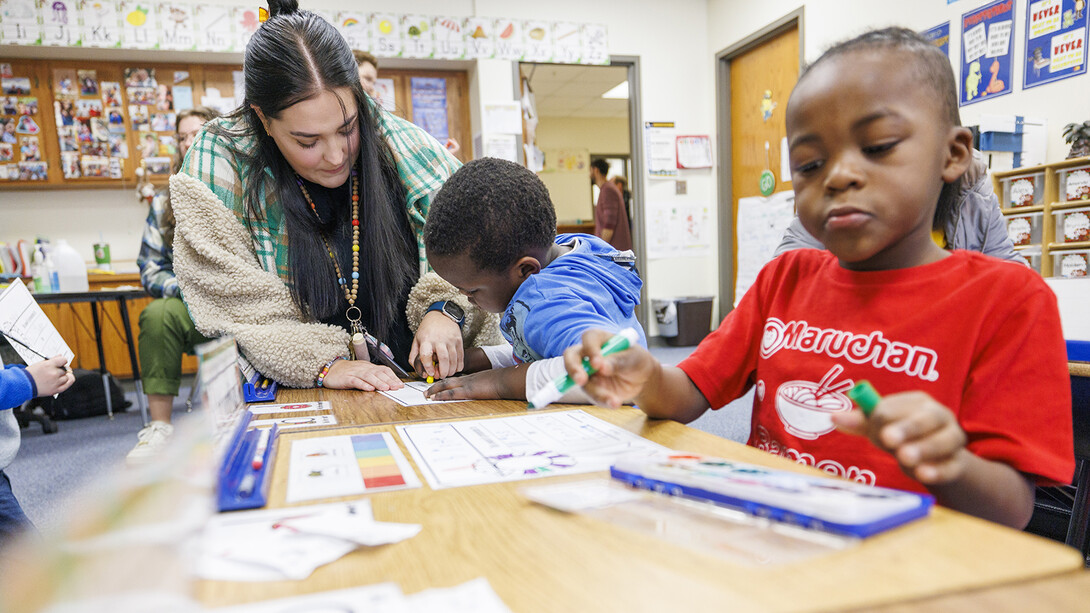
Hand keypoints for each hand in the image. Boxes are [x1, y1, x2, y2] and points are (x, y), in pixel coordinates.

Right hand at [27, 355, 74, 396]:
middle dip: (61, 370)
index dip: (62, 361)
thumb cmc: (30, 374)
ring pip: (67, 377)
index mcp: (49, 365)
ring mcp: (55, 382)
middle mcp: (53, 373)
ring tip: (56, 377)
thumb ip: (52, 359)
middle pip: (65, 369)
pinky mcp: (55, 390)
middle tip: (55, 371)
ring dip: (63, 377)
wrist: (23, 385)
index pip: (64, 360)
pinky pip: (67, 385)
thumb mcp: (40, 363)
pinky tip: (65, 380)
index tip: (61, 363)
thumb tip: (61, 356)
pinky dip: (68, 382)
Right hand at [321, 359, 403, 391]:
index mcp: (369, 367)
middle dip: (389, 380)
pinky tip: (369, 389)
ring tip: (386, 388)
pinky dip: (363, 384)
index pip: (384, 370)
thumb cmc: (348, 372)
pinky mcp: (346, 378)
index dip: (393, 377)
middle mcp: (363, 368)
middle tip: (397, 387)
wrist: (330, 369)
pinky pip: (355, 381)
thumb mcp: (363, 373)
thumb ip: (374, 377)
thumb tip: (389, 384)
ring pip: (368, 376)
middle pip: (378, 373)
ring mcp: (355, 373)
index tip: (400, 385)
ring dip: (378, 382)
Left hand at [409, 311, 463, 379]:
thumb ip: (414, 356)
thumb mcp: (417, 340)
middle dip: (443, 371)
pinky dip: (459, 365)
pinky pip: (461, 356)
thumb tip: (419, 370)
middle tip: (441, 376)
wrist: (441, 315)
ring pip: (453, 359)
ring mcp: (450, 340)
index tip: (430, 373)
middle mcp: (439, 339)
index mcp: (426, 340)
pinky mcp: (458, 340)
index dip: (428, 367)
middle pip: (443, 359)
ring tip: (447, 373)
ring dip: (451, 370)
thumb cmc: (428, 329)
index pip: (426, 355)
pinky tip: (455, 368)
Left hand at [426, 370, 507, 400]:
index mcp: (472, 378)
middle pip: (447, 381)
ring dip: (434, 390)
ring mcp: (466, 384)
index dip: (446, 382)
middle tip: (427, 391)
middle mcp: (467, 379)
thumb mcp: (492, 381)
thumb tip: (487, 389)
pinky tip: (434, 398)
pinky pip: (451, 393)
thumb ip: (486, 384)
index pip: (455, 379)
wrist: (505, 380)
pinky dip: (441, 395)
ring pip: (445, 385)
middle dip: (436, 386)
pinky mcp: (468, 391)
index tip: (439, 386)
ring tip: (426, 395)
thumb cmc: (502, 381)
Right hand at [562, 329, 656, 407]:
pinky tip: (615, 403)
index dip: (590, 350)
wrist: (641, 377)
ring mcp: (586, 372)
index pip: (588, 339)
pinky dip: (602, 401)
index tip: (597, 363)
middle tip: (581, 380)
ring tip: (613, 400)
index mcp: (599, 339)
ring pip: (582, 382)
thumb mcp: (632, 358)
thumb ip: (617, 361)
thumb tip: (602, 367)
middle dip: (573, 369)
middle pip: (571, 357)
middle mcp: (587, 354)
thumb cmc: (635, 359)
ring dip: (595, 392)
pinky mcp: (591, 388)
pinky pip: (592, 396)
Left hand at [832, 391, 969, 484]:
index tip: (873, 433)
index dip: (882, 420)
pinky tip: (923, 475)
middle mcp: (940, 416)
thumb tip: (834, 416)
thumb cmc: (901, 434)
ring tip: (905, 459)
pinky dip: (938, 471)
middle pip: (925, 420)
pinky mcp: (958, 463)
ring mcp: (953, 439)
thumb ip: (860, 421)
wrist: (935, 457)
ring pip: (942, 442)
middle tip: (888, 440)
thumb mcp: (880, 426)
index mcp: (918, 401)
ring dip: (923, 449)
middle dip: (906, 429)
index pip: (898, 407)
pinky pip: (951, 466)